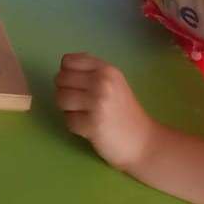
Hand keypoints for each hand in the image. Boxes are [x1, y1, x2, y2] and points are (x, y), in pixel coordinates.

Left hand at [53, 53, 157, 172]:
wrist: (143, 142)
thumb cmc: (124, 112)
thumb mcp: (113, 82)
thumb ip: (92, 71)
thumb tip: (65, 64)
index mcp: (106, 70)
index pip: (67, 61)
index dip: (66, 74)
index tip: (77, 85)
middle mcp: (101, 82)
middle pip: (61, 79)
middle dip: (65, 92)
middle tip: (81, 103)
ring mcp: (97, 103)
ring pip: (61, 98)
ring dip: (68, 109)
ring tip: (85, 115)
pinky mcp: (92, 123)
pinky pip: (68, 120)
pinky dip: (75, 126)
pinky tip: (89, 128)